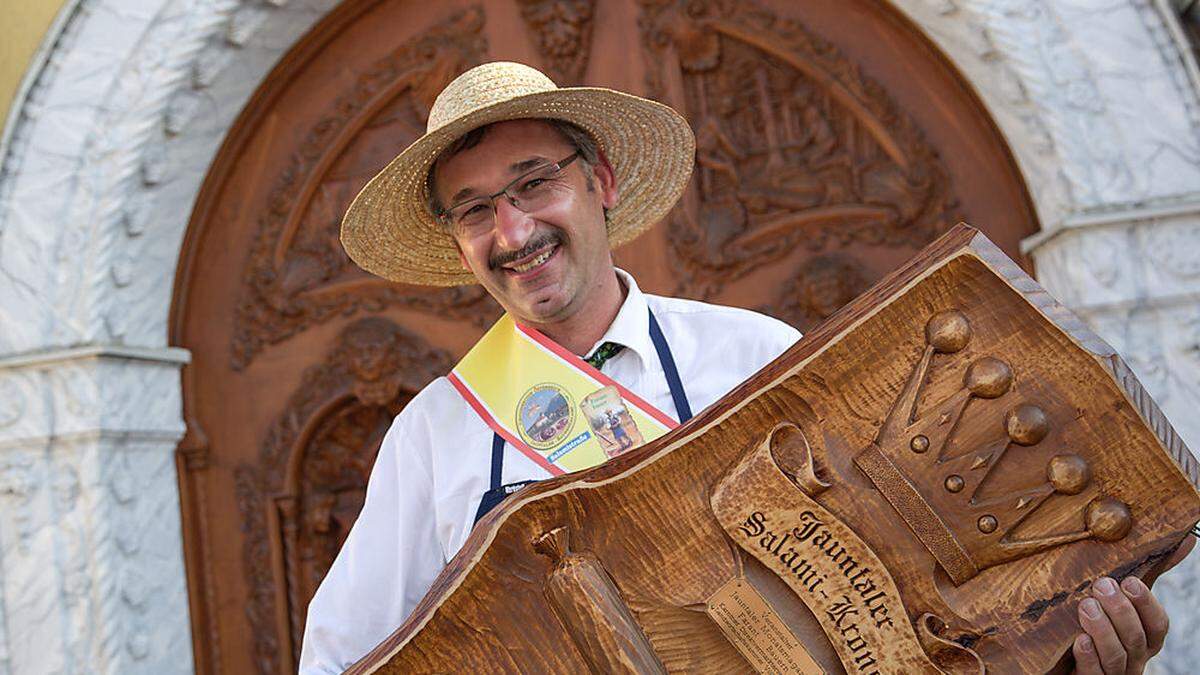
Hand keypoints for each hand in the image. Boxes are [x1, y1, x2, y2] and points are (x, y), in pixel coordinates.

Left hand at [1072, 536, 1194, 673]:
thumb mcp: (1123, 600)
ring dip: (1103, 629)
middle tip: (1102, 585)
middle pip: (1136, 639)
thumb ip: (1150, 573)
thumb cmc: (1103, 622)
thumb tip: (1185, 538)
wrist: (1063, 662)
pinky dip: (1088, 657)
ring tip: (1086, 605)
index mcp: (1144, 638)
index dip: (1146, 604)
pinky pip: (1093, 674)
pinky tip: (1079, 640)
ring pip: (1116, 657)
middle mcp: (1133, 657)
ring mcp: (1112, 672)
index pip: (1157, 625)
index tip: (1131, 581)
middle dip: (1121, 611)